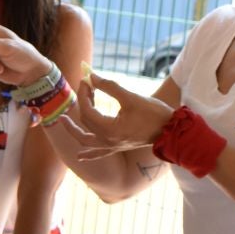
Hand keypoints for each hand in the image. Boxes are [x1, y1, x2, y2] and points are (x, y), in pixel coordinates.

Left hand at [62, 74, 176, 158]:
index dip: (85, 93)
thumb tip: (93, 77)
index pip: (87, 110)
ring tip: (63, 121)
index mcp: (108, 129)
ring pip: (86, 140)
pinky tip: (80, 156)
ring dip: (73, 131)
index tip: (87, 79)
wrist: (171, 131)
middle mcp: (107, 140)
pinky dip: (88, 154)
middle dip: (83, 101)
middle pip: (86, 121)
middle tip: (85, 87)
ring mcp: (112, 146)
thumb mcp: (131, 97)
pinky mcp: (118, 147)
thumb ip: (110, 87)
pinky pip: (99, 153)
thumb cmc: (153, 113)